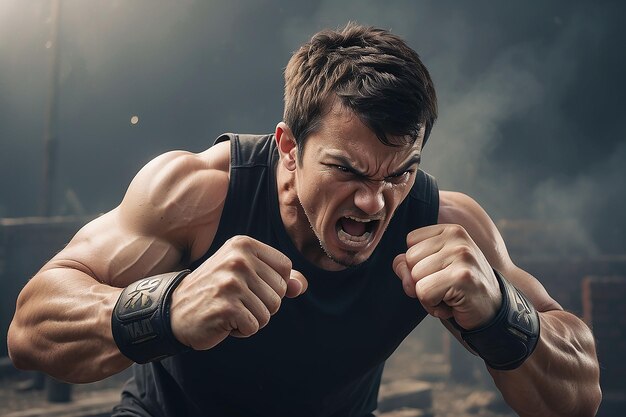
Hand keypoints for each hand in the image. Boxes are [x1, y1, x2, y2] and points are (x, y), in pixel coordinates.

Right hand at [170, 235, 307, 349]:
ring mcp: (231, 283)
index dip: (272, 285)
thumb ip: (278, 278)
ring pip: (270, 312)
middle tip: (234, 300)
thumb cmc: (216, 292)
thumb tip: (301, 286)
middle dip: (262, 304)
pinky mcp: (226, 307)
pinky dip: (242, 330)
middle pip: (280, 292)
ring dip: (252, 319)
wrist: (174, 310)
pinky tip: (224, 322)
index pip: (285, 268)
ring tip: (230, 310)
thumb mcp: (246, 276)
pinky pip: (255, 326)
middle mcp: (238, 259)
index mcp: (244, 244)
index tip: (247, 285)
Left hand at [392, 224, 501, 329]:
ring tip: (450, 295)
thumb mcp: (433, 269)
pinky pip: (424, 293)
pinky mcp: (462, 276)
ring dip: (427, 296)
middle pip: (410, 259)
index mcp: (450, 230)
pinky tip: (452, 305)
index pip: (410, 241)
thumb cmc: (458, 289)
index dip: (418, 263)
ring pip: (415, 278)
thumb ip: (409, 263)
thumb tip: (400, 267)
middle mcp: (457, 237)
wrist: (493, 311)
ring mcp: (461, 255)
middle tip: (446, 287)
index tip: (440, 273)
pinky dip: (432, 306)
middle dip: (421, 281)